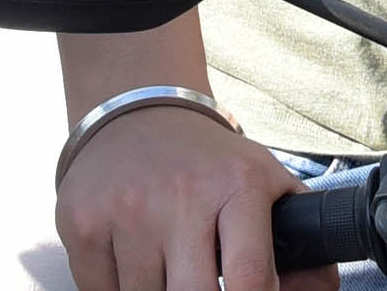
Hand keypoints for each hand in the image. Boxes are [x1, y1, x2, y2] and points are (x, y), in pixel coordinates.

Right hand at [56, 107, 333, 290]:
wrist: (138, 113)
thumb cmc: (212, 165)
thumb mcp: (268, 185)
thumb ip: (304, 245)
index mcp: (237, 186)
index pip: (250, 279)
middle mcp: (181, 195)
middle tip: (200, 283)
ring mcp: (126, 210)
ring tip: (170, 271)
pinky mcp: (82, 222)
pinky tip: (134, 267)